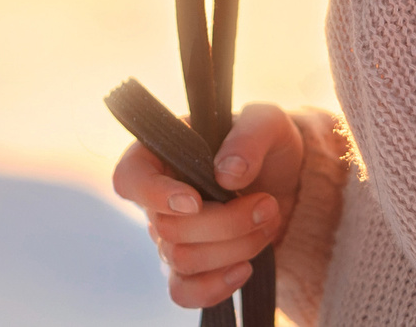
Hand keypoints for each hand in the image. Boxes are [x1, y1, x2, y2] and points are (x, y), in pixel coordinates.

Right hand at [112, 102, 302, 310]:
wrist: (286, 181)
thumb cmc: (263, 144)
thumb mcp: (266, 123)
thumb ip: (249, 136)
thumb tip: (227, 173)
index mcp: (161, 155)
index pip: (130, 178)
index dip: (156, 196)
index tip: (196, 201)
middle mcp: (157, 199)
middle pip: (168, 228)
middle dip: (226, 222)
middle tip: (266, 203)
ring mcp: (171, 237)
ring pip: (182, 260)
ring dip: (235, 247)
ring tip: (268, 221)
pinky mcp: (190, 268)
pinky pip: (184, 292)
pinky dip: (215, 286)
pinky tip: (245, 268)